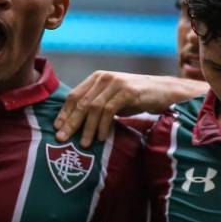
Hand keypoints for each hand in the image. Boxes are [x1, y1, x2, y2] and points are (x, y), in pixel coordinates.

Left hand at [55, 71, 206, 146]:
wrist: (163, 91)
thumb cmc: (136, 98)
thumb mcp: (113, 99)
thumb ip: (97, 105)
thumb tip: (76, 123)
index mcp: (97, 78)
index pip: (74, 95)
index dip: (64, 112)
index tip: (57, 128)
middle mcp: (104, 78)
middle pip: (81, 102)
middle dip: (70, 122)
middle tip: (61, 139)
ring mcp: (116, 83)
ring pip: (93, 107)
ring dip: (87, 127)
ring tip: (83, 144)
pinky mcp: (127, 91)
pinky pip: (109, 110)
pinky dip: (102, 125)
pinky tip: (99, 137)